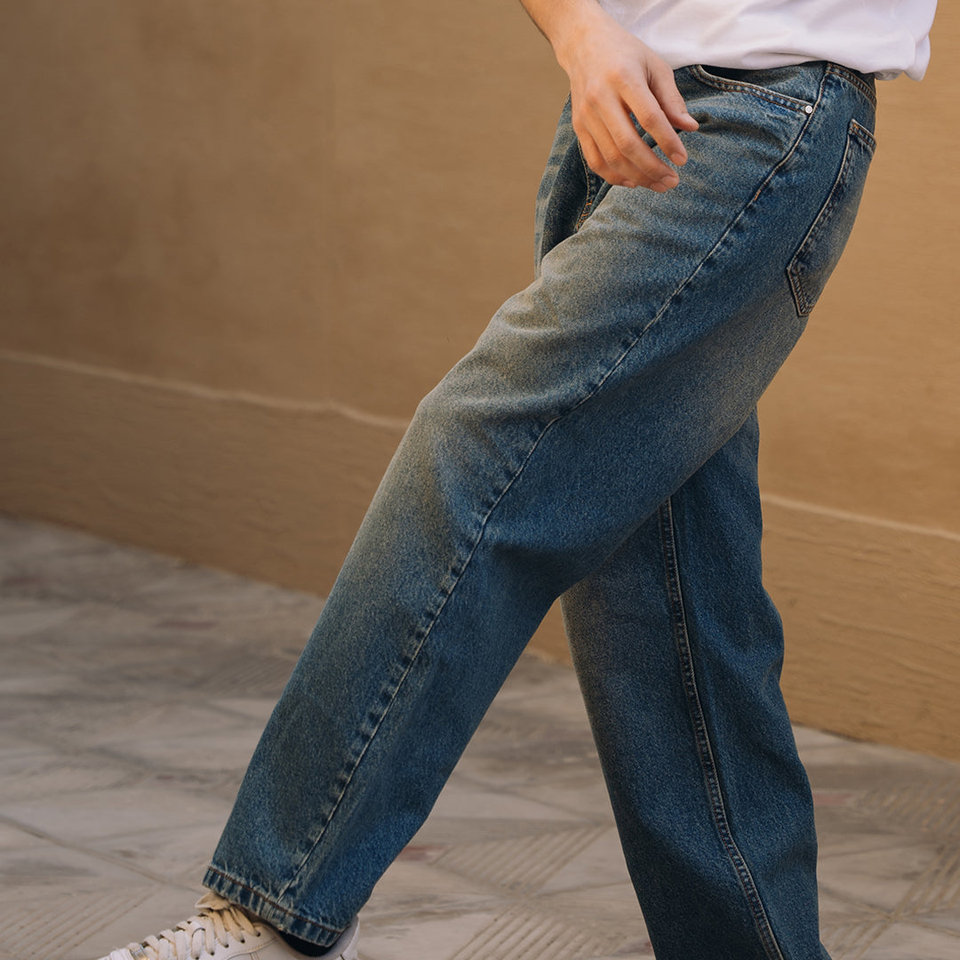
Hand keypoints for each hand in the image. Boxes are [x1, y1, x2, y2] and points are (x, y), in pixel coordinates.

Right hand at [543, 4, 698, 190]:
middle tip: (672, 181)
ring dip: (637, 177)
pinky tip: (633, 182)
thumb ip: (671, 99)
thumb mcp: (654, 66)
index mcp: (624, 78)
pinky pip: (595, 161)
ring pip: (611, 157)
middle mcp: (601, 98)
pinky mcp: (578, 127)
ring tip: (658, 185)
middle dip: (652, 168)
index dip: (668, 142)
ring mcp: (586, 115)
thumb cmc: (625, 54)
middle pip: (628, 144)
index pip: (649, 118)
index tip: (682, 160)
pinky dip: (614, 176)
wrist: (583, 44)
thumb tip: (690, 128)